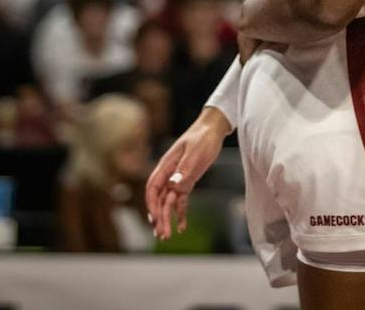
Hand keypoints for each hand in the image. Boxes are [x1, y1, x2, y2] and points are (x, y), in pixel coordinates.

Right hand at [145, 108, 228, 238]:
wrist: (213, 129)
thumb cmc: (203, 137)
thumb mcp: (195, 152)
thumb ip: (184, 169)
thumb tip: (172, 185)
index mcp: (166, 165)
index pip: (152, 188)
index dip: (151, 204)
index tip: (155, 218)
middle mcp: (169, 174)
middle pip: (159, 199)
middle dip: (159, 218)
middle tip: (162, 235)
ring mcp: (178, 178)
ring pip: (168, 202)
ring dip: (167, 219)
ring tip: (167, 236)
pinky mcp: (187, 181)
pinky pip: (180, 200)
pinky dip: (180, 213)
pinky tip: (182, 227)